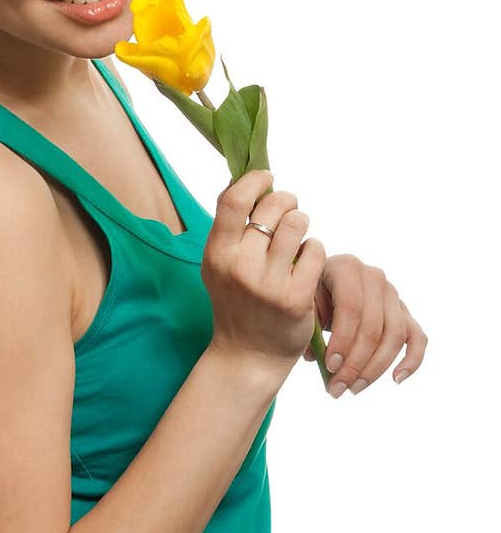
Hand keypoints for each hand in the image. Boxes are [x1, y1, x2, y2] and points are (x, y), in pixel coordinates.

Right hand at [201, 170, 326, 370]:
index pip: (234, 200)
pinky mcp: (295, 298)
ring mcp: (268, 283)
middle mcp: (240, 266)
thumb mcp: (220, 263)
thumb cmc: (236, 300)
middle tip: (289, 209)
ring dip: (302, 222)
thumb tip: (242, 178)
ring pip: (298, 223)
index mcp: (217, 253)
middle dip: (287, 201)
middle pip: (273, 207)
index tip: (267, 177)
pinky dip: (314, 249)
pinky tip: (307, 261)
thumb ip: (228, 226)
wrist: (248, 355)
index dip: (254, 180)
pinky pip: (315, 250)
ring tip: (299, 234)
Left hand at [302, 253, 428, 396]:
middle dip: (355, 362)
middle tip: (337, 387)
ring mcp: (393, 294)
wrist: (324, 288)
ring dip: (375, 368)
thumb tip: (316, 358)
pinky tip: (396, 379)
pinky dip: (412, 360)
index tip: (329, 366)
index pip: (351, 307)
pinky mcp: (404, 313)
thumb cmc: (310, 297)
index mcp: (346, 267)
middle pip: (373, 326)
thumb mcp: (303, 303)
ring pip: (395, 336)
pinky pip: (417, 338)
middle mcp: (374, 277)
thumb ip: (308, 325)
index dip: (342, 340)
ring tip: (353, 388)